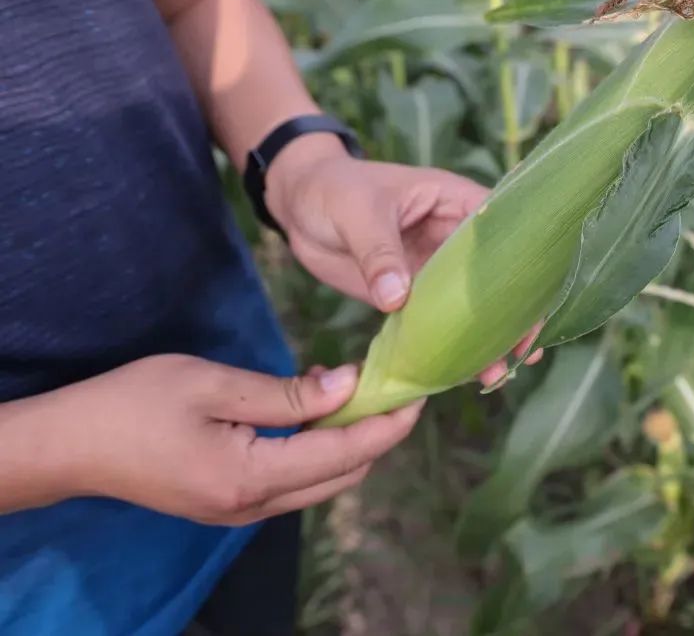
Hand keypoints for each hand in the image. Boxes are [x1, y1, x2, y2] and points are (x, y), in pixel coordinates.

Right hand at [19, 355, 419, 523]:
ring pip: (320, 482)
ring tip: (363, 393)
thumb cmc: (135, 405)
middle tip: (396, 388)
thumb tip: (349, 387)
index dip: (386, 425)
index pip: (343, 455)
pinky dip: (318, 450)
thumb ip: (287, 393)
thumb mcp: (212, 385)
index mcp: (252, 478)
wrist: (72, 445)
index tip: (418, 394)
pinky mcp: (230, 503)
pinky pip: (294, 481)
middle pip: (341, 476)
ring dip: (348, 443)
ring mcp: (241, 512)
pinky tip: (319, 412)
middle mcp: (254, 507)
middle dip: (377, 436)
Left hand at [264, 136, 541, 383]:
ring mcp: (436, 268)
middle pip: (498, 277)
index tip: (532, 305)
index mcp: (455, 202)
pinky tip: (460, 374)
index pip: (505, 231)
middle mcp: (455, 238)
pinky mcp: (413, 294)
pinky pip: (438, 322)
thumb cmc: (333, 189)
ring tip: (495, 375)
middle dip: (512, 315)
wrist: (298, 205)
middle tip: (522, 353)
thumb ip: (378, 253)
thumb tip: (398, 298)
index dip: (524, 267)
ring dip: (485, 339)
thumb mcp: (356, 212)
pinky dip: (449, 347)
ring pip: (473, 306)